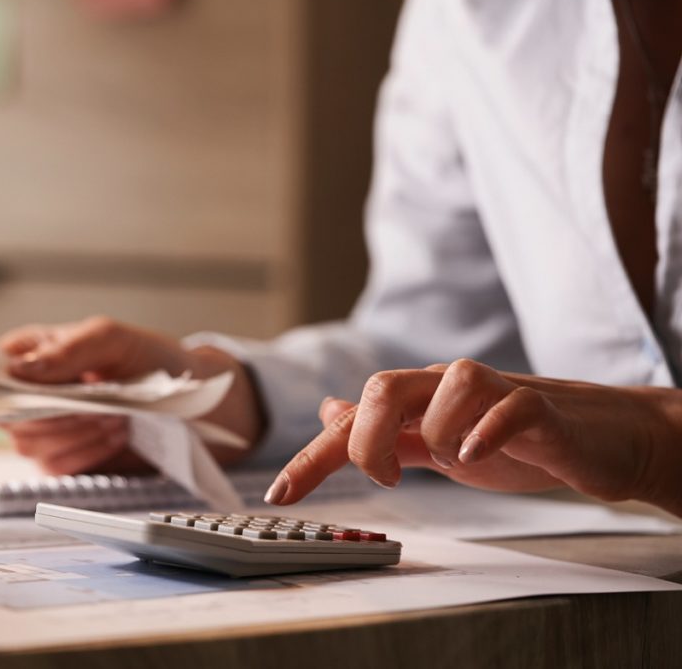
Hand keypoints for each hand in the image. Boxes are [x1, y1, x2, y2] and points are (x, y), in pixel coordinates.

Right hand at [0, 316, 264, 474]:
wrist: (193, 402)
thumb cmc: (152, 360)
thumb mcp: (113, 339)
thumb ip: (67, 350)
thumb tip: (18, 371)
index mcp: (34, 353)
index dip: (0, 384)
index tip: (28, 390)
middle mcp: (33, 392)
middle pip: (8, 415)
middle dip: (54, 413)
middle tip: (97, 403)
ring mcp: (47, 429)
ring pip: (28, 444)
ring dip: (75, 433)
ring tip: (115, 415)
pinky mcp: (66, 459)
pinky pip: (55, 466)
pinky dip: (86, 453)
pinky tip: (115, 434)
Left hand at [264, 358, 681, 516]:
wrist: (598, 437)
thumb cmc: (513, 439)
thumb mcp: (434, 441)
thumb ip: (383, 430)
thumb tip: (328, 412)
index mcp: (419, 400)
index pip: (352, 420)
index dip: (312, 457)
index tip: (281, 495)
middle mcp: (448, 388)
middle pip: (385, 387)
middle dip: (368, 439)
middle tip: (388, 477)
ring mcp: (496, 393)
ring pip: (446, 385)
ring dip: (438, 433)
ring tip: (458, 459)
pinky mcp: (540, 408)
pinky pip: (509, 404)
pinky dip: (487, 428)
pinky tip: (476, 454)